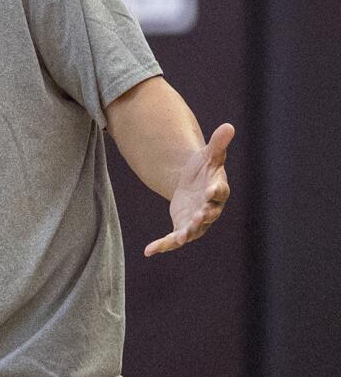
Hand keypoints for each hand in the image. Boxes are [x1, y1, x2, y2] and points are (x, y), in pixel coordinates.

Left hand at [145, 123, 233, 256]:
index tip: (211, 189)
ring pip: (192, 231)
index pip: (219, 191)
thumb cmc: (204, 169)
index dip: (215, 191)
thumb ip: (218, 144)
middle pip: (208, 214)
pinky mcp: (183, 228)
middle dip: (203, 216)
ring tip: (177, 238)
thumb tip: (229, 126)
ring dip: (185, 234)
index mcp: (217, 190)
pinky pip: (172, 240)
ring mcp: (197, 221)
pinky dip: (162, 245)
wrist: (192, 183)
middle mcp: (209, 209)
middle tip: (198, 217)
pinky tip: (149, 251)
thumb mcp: (209, 155)